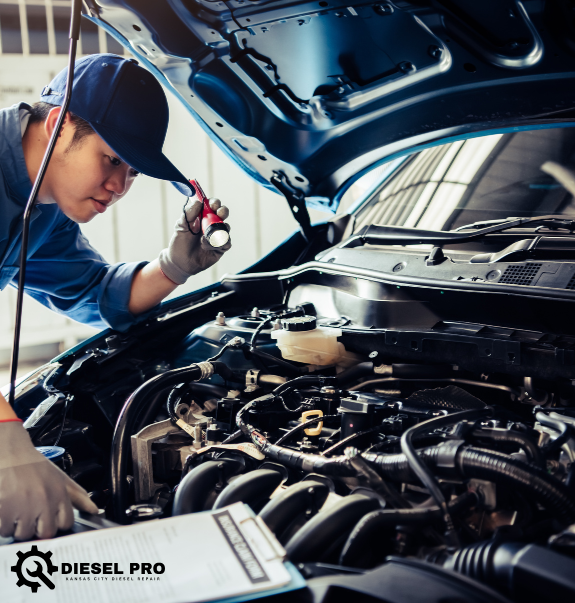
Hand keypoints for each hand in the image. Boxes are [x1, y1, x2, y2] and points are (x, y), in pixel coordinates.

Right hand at [0, 421, 98, 539]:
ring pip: (23, 534)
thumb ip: (78, 496)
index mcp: (60, 494)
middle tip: (30, 516)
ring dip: (18, 527)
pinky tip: (6, 511)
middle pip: (45, 532)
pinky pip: (4, 531)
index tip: (48, 518)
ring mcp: (24, 506)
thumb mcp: (60, 478)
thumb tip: (94, 510)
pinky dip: (3, 524)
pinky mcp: (4, 510)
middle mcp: (45, 501)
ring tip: (17, 510)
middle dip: (37, 528)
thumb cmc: (34, 465)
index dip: (56, 522)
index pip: (65, 523)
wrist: (11, 452)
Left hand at [158, 197, 230, 284]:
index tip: (213, 204)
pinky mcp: (220, 248)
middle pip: (223, 214)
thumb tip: (198, 202)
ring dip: (218, 230)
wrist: (180, 263)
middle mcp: (211, 225)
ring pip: (226, 228)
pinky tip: (210, 246)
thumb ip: (188, 213)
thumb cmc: (179, 243)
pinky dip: (221, 243)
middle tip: (220, 213)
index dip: (214, 203)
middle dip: (223, 211)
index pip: (212, 205)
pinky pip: (227, 242)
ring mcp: (217, 236)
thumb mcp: (181, 226)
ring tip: (204, 239)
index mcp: (202, 217)